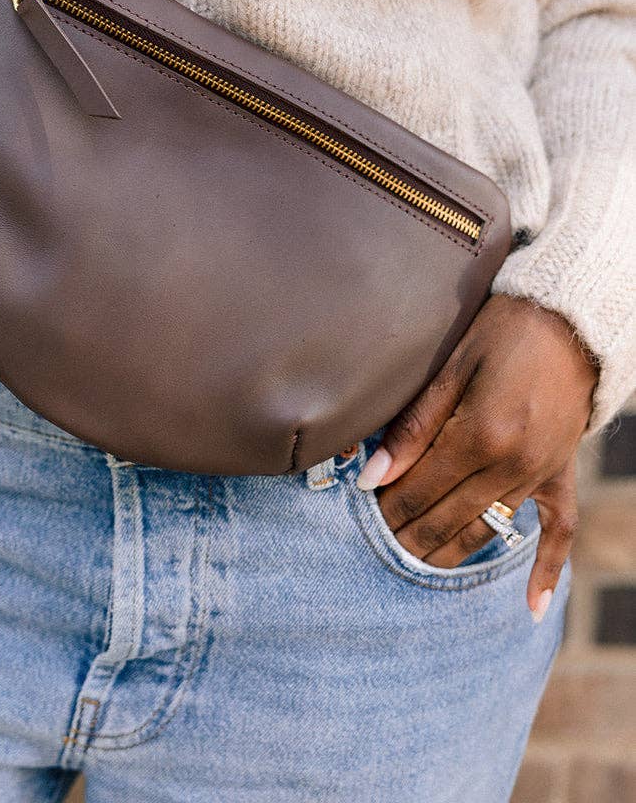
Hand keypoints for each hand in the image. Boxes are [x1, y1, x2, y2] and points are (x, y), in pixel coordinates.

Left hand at [358, 294, 597, 618]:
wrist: (566, 320)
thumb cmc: (499, 332)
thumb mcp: (449, 368)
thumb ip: (412, 426)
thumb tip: (372, 477)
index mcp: (479, 433)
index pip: (421, 489)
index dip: (388, 506)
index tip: (361, 516)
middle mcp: (513, 462)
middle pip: (449, 516)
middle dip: (408, 534)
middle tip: (374, 547)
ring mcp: (541, 473)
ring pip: (489, 529)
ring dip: (450, 552)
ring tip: (412, 567)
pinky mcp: (561, 474)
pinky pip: (560, 531)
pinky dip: (546, 570)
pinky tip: (530, 607)